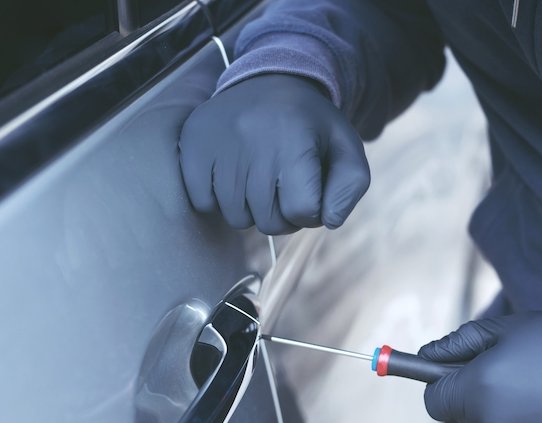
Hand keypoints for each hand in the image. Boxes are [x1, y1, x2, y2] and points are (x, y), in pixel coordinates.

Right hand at [179, 74, 370, 233]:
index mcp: (295, 139)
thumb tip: (329, 221)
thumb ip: (350, 188)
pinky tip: (232, 175)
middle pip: (269, 222)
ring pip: (236, 218)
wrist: (268, 80)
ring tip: (259, 180)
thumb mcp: (345, 148)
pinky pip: (203, 203)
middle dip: (283, 215)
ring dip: (251, 210)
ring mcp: (218, 143)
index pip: (303, 210)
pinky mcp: (192, 145)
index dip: (311, 209)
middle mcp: (253, 139)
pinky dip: (218, 199)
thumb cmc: (310, 126)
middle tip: (284, 186)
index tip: (309, 188)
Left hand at [420, 313, 541, 422]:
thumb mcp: (511, 328)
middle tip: (514, 370)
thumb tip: (427, 355)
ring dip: (512, 411)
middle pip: (466, 416)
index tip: (458, 371)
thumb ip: (462, 342)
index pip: (433, 400)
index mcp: (479, 392)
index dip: (442, 383)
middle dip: (478, 395)